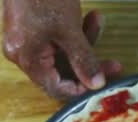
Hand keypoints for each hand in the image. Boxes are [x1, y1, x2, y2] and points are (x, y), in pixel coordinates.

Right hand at [2, 0, 120, 98]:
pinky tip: (90, 16)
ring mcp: (27, 40)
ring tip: (98, 20)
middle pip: (62, 72)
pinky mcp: (33, 27)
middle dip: (89, 63)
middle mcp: (23, 53)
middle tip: (114, 63)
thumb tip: (97, 84)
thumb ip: (83, 59)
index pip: (57, 88)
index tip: (105, 80)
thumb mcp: (69, 29)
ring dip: (85, 41)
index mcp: (27, 58)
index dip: (82, 88)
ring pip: (63, 54)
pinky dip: (75, 32)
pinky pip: (58, 40)